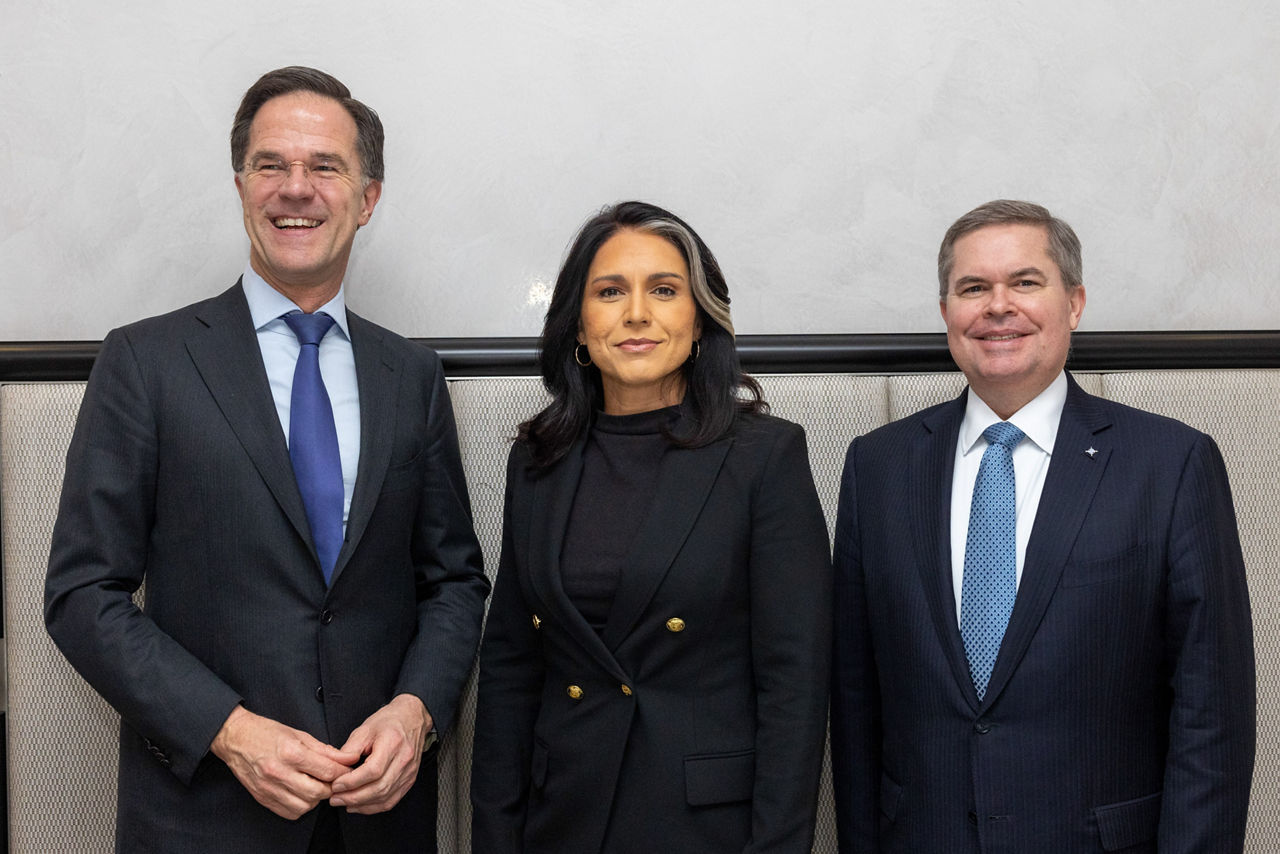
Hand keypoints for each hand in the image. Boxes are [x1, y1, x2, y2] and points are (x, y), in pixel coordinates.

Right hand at [210, 705, 358, 819]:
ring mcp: (269, 788)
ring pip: (305, 806)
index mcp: (291, 753)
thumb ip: (326, 750)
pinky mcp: (263, 798)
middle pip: (318, 792)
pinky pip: (290, 812)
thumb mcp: (300, 734)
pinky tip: (301, 793)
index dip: (343, 771)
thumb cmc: (267, 733)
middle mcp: (279, 773)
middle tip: (332, 778)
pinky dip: (301, 806)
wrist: (236, 739)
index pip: (327, 771)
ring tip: (315, 784)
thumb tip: (348, 758)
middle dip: (331, 787)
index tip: (347, 769)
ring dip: (316, 798)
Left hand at [329, 694, 432, 813]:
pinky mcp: (409, 780)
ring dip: (362, 805)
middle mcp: (404, 760)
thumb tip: (336, 769)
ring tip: (343, 802)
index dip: (352, 782)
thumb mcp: (365, 729)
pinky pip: (391, 800)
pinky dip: (374, 807)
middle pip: (379, 788)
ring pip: (385, 797)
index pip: (373, 770)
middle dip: (353, 797)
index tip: (336, 785)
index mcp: (393, 743)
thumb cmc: (388, 721)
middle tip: (334, 798)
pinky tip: (359, 805)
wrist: (412, 719)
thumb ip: (350, 749)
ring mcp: (409, 772)